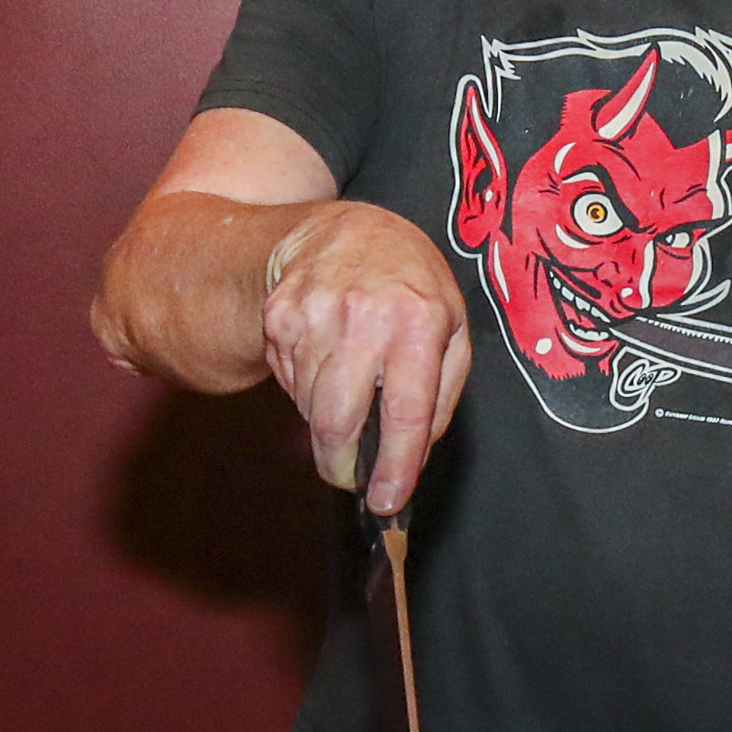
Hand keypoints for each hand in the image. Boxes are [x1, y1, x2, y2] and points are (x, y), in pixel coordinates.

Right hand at [261, 202, 471, 507]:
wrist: (345, 232)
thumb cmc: (410, 286)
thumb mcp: (452, 327)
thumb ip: (444, 393)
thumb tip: (417, 455)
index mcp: (419, 320)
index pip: (405, 411)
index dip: (395, 465)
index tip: (387, 500)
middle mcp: (364, 315)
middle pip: (338, 419)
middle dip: (343, 465)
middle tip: (352, 477)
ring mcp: (314, 314)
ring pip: (310, 407)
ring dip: (327, 424)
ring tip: (348, 397)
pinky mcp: (278, 317)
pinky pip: (288, 382)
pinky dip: (306, 392)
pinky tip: (325, 365)